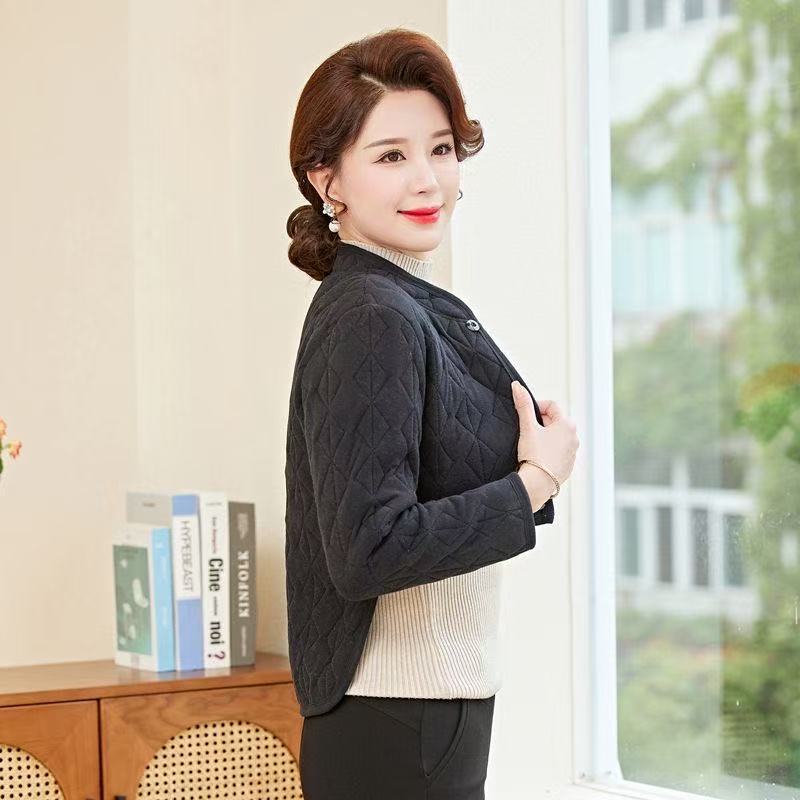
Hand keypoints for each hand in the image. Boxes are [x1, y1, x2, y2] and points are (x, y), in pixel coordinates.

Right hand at [511, 381, 578, 504]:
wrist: (538, 483)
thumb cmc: (534, 454)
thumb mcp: (527, 427)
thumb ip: (523, 405)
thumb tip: (516, 386)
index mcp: (567, 424)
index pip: (551, 406)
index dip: (536, 407)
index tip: (526, 415)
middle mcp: (574, 437)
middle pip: (556, 421)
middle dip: (541, 422)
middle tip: (527, 431)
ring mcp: (573, 452)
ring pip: (557, 437)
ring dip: (546, 436)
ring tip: (532, 444)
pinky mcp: (569, 465)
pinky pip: (559, 451)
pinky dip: (549, 450)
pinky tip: (538, 456)